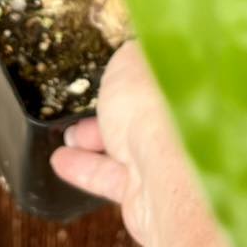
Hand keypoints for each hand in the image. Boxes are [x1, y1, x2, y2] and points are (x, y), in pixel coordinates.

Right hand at [50, 41, 204, 246]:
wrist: (164, 175)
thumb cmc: (155, 111)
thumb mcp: (132, 61)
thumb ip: (129, 57)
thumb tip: (129, 53)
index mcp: (185, 89)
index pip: (164, 77)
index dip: (139, 73)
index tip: (118, 70)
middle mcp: (182, 127)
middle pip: (143, 116)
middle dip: (113, 109)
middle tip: (90, 104)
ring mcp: (166, 162)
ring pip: (124, 149)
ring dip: (92, 140)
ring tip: (69, 134)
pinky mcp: (146, 193)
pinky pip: (110, 178)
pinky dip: (83, 169)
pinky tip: (61, 161)